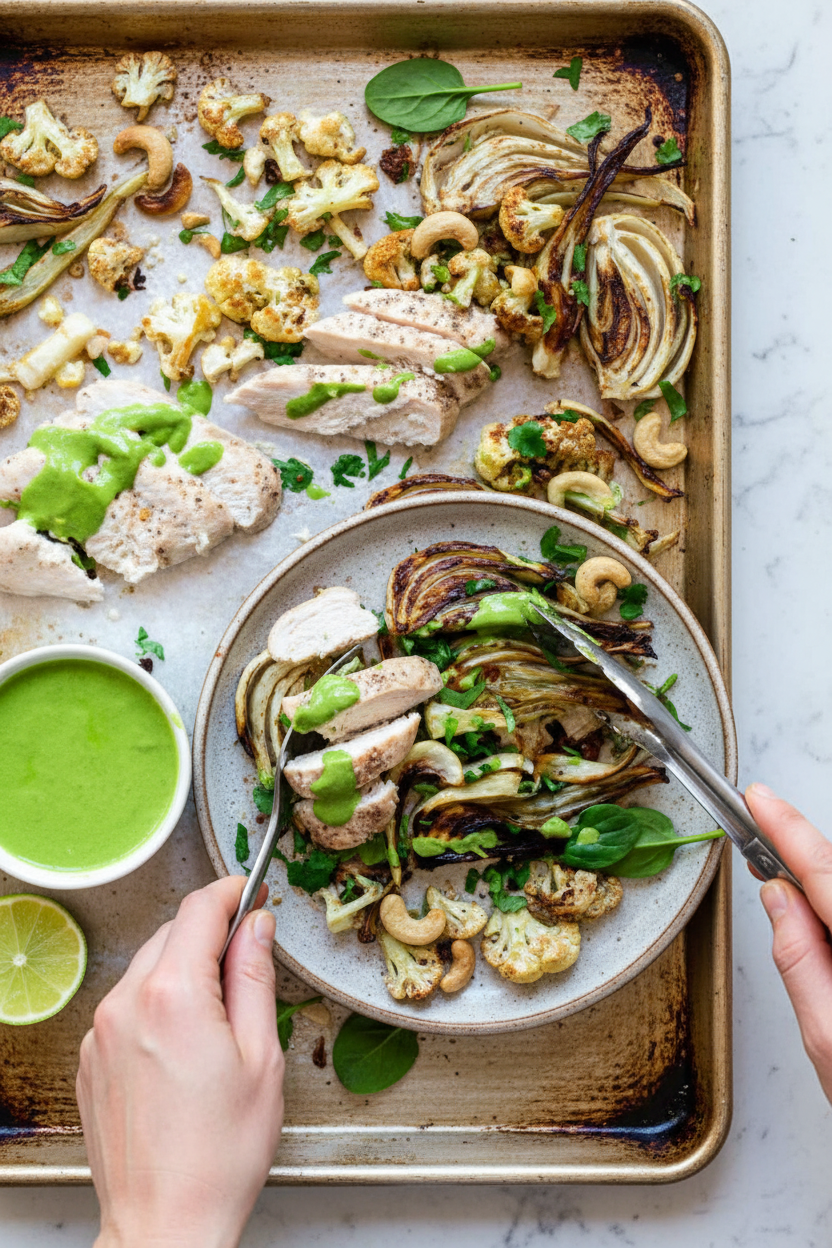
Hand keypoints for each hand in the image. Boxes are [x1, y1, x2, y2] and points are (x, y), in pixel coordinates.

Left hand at [77, 877, 282, 1247]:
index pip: (199, 909)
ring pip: (147, 968)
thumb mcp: (263, 1057)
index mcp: (174, 996)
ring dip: (181, 970)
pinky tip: (183, 1049)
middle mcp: (126, 1004)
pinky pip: (126, 1006)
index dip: (231, 892)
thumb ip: (256, 978)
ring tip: (217, 1021)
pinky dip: (156, 1005)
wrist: (165, 1224)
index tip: (250, 892)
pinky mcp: (90, 1059)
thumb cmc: (220, 1154)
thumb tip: (257, 926)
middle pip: (170, 934)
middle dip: (209, 935)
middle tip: (248, 963)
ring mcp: (100, 1033)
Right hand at [746, 782, 831, 1103]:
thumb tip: (780, 899)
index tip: (760, 800)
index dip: (789, 830)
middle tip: (759, 838)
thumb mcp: (827, 1042)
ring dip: (825, 891)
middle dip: (804, 856)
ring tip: (787, 892)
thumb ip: (800, 961)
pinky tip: (821, 919)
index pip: (829, 874)